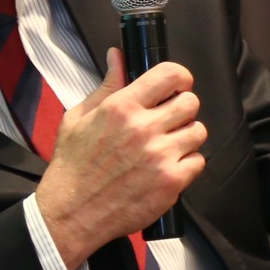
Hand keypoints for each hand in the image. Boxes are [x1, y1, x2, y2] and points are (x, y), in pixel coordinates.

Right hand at [36, 50, 206, 269]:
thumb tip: (119, 55)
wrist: (71, 213)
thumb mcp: (79, 118)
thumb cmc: (73, 166)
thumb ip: (106, 85)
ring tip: (167, 146)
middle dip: (182, 108)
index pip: (170, 75)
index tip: (177, 86)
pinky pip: (198, 161)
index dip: (180, 78)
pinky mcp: (171, 182)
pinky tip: (168, 167)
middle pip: (191, 102)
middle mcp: (144, 129)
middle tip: (168, 120)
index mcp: (121, 107)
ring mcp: (160, 156)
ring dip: (186, 136)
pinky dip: (187, 164)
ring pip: (198, 131)